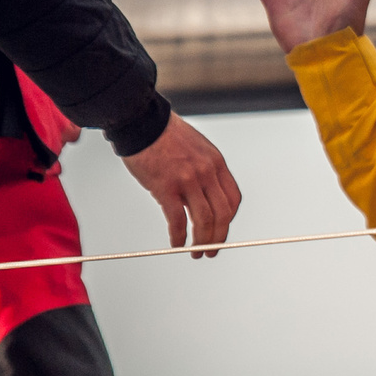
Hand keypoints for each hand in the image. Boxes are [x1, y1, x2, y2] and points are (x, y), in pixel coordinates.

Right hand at [121, 112, 240, 256]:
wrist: (141, 122)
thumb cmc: (164, 135)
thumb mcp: (197, 148)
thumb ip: (205, 169)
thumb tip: (204, 193)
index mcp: (217, 163)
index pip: (233, 199)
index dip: (229, 219)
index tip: (222, 229)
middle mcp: (207, 173)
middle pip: (223, 214)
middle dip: (219, 237)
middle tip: (212, 250)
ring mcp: (188, 181)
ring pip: (204, 220)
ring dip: (202, 241)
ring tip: (196, 253)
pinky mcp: (166, 188)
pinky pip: (177, 220)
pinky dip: (179, 237)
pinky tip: (176, 244)